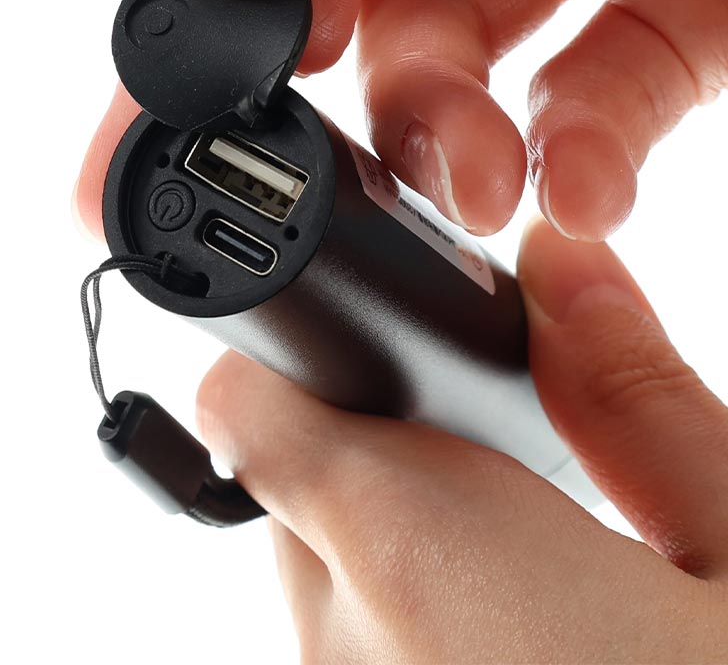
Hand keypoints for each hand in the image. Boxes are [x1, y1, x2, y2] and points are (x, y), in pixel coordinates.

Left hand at [195, 219, 727, 663]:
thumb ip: (639, 399)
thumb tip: (567, 266)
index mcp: (422, 564)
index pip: (251, 402)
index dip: (294, 339)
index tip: (353, 315)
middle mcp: (347, 657)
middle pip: (296, 484)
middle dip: (378, 444)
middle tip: (503, 452)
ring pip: (328, 575)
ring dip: (403, 540)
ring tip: (541, 561)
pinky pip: (362, 650)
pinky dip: (419, 617)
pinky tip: (532, 634)